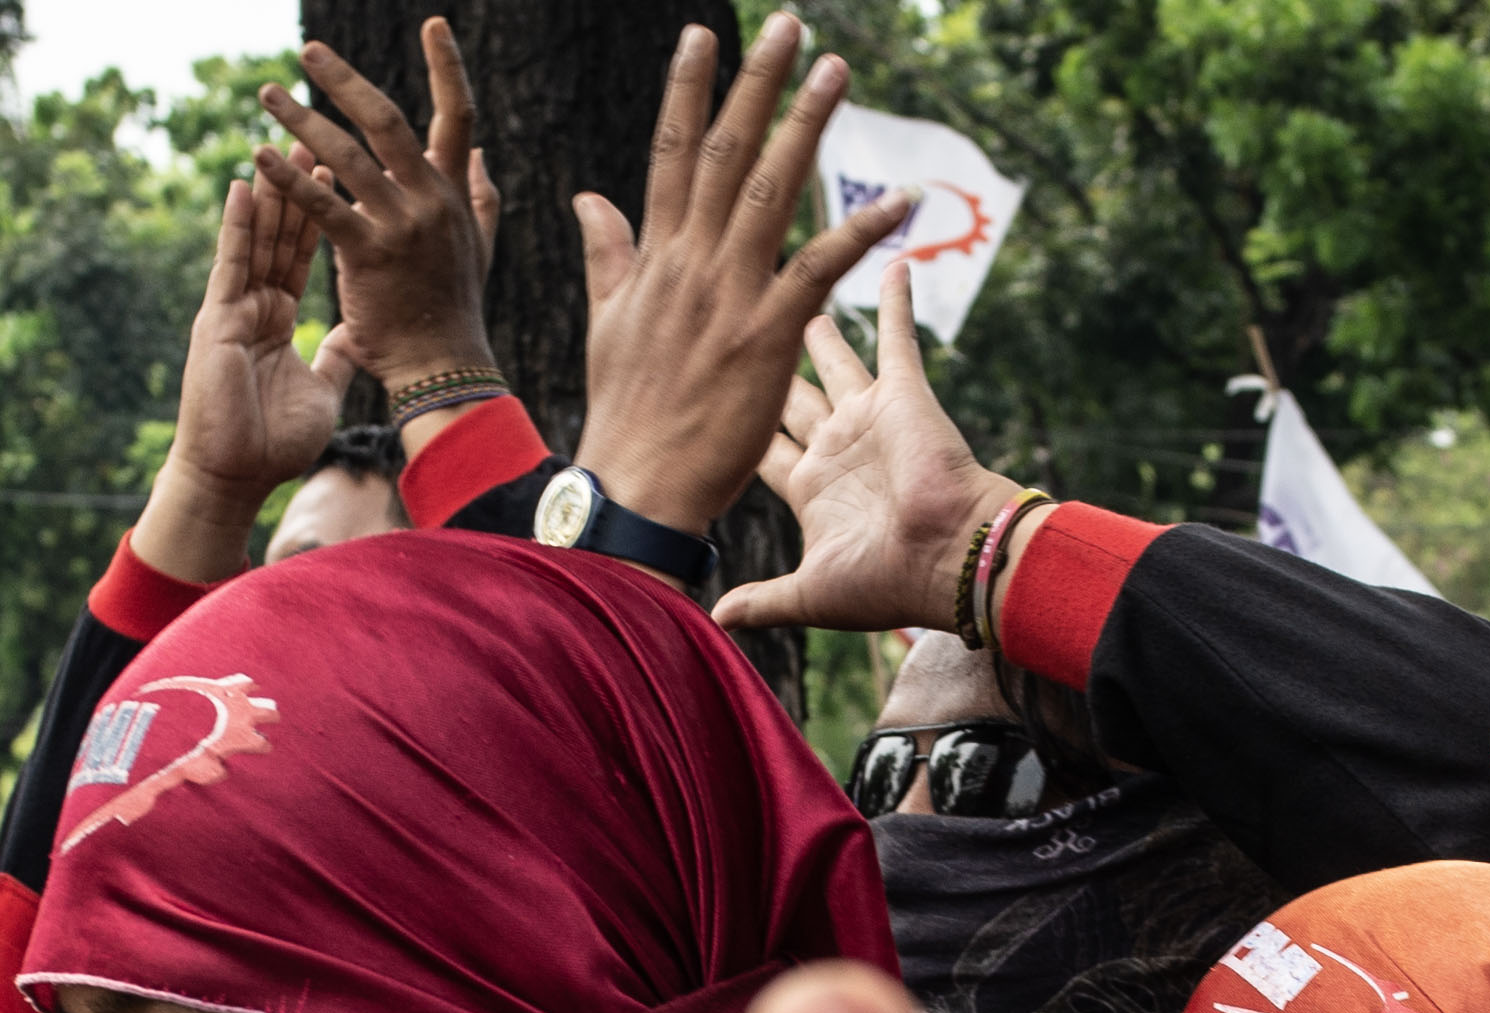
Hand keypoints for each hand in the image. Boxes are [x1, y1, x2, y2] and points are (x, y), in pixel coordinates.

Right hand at [135, 178, 351, 582]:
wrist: (234, 479)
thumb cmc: (272, 446)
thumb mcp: (322, 392)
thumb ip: (336, 358)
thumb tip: (359, 336)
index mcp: (278, 322)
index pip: (302, 256)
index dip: (320, 215)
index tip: (338, 175)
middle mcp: (254, 308)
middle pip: (279, 237)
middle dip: (298, 189)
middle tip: (315, 138)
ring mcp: (233, 311)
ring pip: (256, 240)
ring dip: (273, 193)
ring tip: (286, 145)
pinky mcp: (218, 321)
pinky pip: (231, 265)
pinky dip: (238, 226)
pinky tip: (245, 185)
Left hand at [252, 23, 497, 397]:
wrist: (444, 367)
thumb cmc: (454, 313)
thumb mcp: (478, 247)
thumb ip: (480, 197)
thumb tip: (479, 154)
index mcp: (453, 191)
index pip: (458, 115)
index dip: (448, 67)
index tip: (435, 24)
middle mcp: (430, 198)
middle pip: (387, 119)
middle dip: (345, 81)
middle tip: (308, 51)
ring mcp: (401, 224)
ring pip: (346, 155)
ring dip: (301, 120)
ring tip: (266, 96)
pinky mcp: (369, 254)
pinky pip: (322, 207)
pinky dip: (288, 180)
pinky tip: (258, 159)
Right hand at [572, 16, 918, 540]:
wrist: (634, 489)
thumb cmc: (624, 415)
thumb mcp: (609, 324)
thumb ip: (608, 255)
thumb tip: (589, 198)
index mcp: (656, 260)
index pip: (672, 157)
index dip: (687, 94)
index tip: (701, 38)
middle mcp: (691, 265)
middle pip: (727, 155)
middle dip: (757, 86)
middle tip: (789, 28)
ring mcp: (729, 298)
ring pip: (771, 193)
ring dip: (807, 128)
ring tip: (838, 72)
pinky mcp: (765, 338)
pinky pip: (818, 269)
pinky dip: (859, 233)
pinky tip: (900, 202)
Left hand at [722, 279, 1031, 638]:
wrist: (948, 561)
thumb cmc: (886, 582)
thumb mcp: (809, 595)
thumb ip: (763, 600)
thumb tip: (712, 619)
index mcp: (810, 491)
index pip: (763, 451)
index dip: (734, 430)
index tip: (704, 403)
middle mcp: (835, 448)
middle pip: (791, 397)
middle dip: (766, 366)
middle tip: (740, 325)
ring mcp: (867, 419)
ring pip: (835, 359)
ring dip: (819, 324)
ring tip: (802, 283)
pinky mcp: (903, 395)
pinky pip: (898, 336)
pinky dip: (897, 299)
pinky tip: (895, 263)